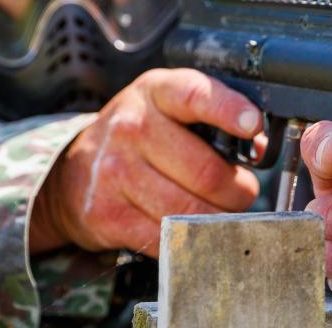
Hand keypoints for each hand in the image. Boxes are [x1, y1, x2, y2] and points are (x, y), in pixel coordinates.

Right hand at [30, 69, 261, 255]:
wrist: (73, 173)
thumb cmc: (138, 135)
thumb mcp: (170, 108)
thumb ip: (213, 118)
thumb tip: (258, 148)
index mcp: (155, 93)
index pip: (195, 94)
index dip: (229, 110)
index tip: (252, 125)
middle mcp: (131, 127)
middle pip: (206, 171)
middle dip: (239, 190)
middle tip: (243, 192)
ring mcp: (115, 172)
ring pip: (189, 210)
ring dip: (219, 219)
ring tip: (222, 213)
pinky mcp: (108, 215)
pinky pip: (167, 237)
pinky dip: (189, 239)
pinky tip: (192, 229)